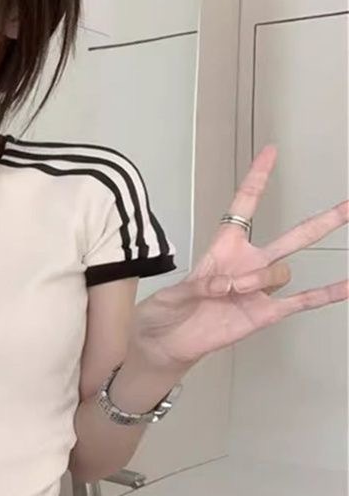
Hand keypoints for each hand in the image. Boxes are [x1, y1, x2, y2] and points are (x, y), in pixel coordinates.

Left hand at [129, 145, 348, 370]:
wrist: (168, 343)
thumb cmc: (167, 312)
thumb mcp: (174, 292)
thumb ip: (198, 286)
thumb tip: (227, 285)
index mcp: (223, 246)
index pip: (244, 205)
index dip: (257, 178)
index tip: (271, 152)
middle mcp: (248, 262)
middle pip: (293, 236)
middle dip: (324, 220)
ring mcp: (259, 288)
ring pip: (282, 271)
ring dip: (261, 279)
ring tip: (234, 292)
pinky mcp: (264, 313)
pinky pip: (302, 301)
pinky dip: (327, 294)